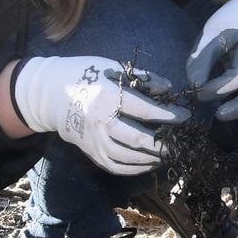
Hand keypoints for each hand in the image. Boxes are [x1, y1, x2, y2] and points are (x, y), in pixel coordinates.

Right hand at [11, 57, 187, 174]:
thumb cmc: (86, 75)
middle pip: (137, 139)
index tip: (186, 116)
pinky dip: (135, 169)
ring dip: (151, 159)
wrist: (50, 94)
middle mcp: (100, 122)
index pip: (145, 111)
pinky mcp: (90, 152)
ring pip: (127, 157)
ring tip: (168, 154)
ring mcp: (94, 140)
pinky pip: (116, 167)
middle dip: (163, 144)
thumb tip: (168, 89)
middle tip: (180, 143)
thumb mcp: (113, 69)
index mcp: (108, 97)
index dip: (169, 115)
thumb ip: (142, 79)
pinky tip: (149, 163)